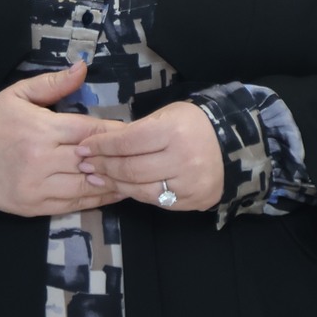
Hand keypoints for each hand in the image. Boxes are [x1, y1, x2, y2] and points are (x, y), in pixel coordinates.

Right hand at [0, 62, 128, 217]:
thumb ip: (52, 84)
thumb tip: (82, 67)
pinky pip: (73, 204)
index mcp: (40, 129)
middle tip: (143, 156)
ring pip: (87, 186)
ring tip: (134, 177)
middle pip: (93, 160)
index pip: (90, 131)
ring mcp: (37, 186)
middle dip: (118, 158)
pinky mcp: (33, 206)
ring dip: (112, 182)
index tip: (136, 132)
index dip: (116, 133)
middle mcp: (41, 159)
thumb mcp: (17, 94)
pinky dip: (95, 200)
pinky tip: (110, 193)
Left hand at [77, 100, 223, 211]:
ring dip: (114, 184)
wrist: (232, 143)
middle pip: (131, 168)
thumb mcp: (166, 115)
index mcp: (173, 130)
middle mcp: (183, 158)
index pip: (127, 142)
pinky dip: (136, 193)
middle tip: (84, 165)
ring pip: (141, 189)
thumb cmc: (192, 124)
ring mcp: (190, 183)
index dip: (101, 146)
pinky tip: (121, 187)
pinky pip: (156, 200)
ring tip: (96, 177)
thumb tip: (99, 144)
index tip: (83, 147)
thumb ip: (136, 131)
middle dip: (103, 166)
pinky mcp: (194, 200)